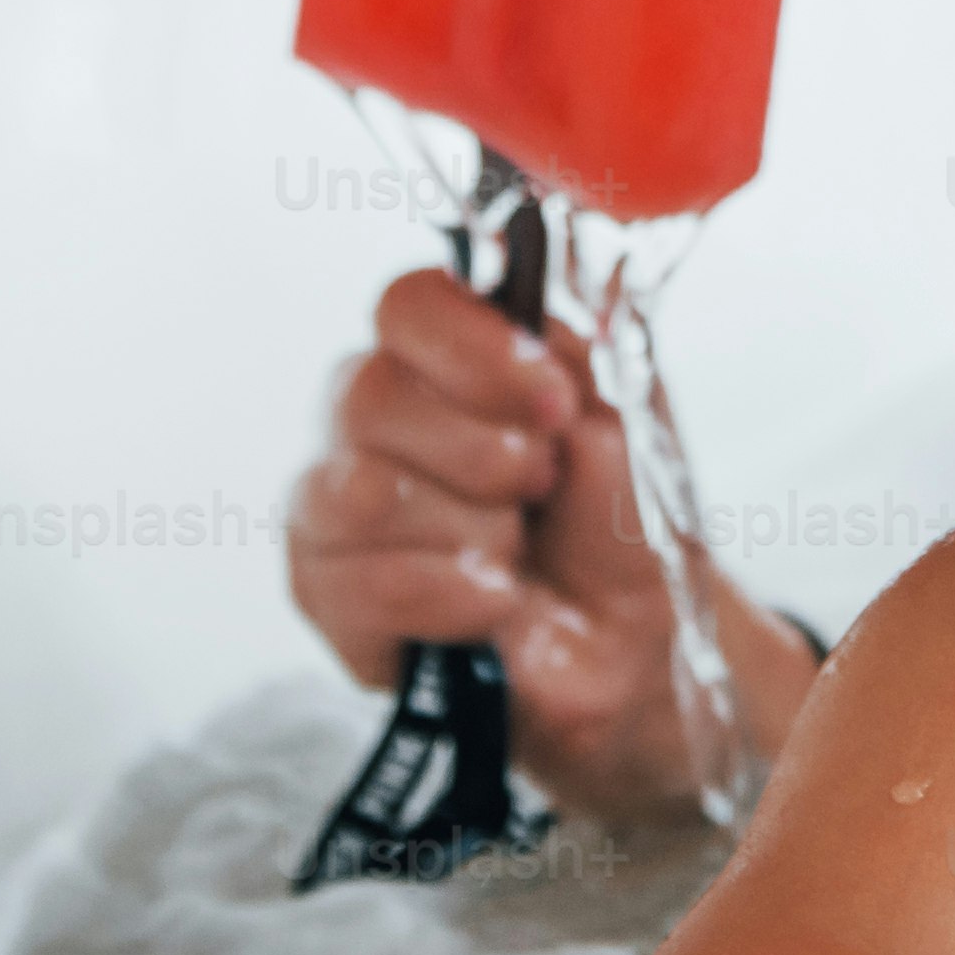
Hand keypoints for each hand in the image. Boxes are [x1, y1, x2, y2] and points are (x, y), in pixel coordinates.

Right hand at [285, 265, 804, 823]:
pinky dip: (444, 593)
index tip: (551, 398)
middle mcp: (373, 419)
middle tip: (539, 486)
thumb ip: (578, 359)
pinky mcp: (327, 596)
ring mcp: (335, 507)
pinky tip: (492, 602)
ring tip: (514, 553)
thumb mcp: (626, 426)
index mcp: (445, 357)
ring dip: (468, 529)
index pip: (408, 302)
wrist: (627, 651)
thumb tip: (531, 320)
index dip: (474, 347)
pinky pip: (354, 582)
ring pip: (358, 490)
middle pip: (370, 392)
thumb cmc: (615, 530)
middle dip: (481, 452)